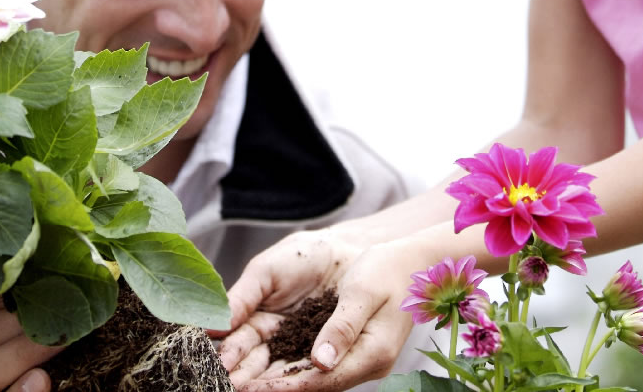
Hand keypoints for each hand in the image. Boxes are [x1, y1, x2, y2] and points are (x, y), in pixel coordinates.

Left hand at [220, 233, 422, 390]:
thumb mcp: (363, 292)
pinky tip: (259, 364)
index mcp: (372, 353)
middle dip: (271, 388)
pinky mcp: (347, 350)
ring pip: (309, 378)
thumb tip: (319, 362)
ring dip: (275, 381)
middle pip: (311, 386)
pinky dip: (286, 367)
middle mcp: (364, 364)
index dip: (283, 387)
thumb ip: (342, 327)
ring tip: (237, 380)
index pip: (321, 381)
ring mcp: (356, 360)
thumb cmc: (388, 270)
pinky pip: (313, 365)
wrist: (412, 263)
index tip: (249, 389)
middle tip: (230, 386)